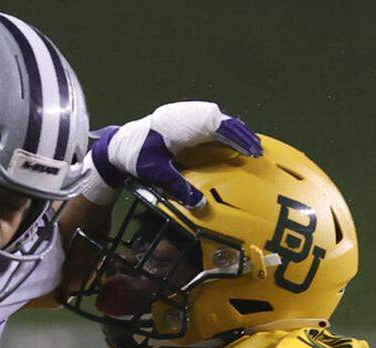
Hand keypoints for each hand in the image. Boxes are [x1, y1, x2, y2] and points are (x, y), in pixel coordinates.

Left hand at [85, 101, 262, 207]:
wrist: (117, 145)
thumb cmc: (136, 156)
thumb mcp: (156, 173)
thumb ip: (179, 187)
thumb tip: (200, 205)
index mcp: (183, 124)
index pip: (219, 126)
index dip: (239, 138)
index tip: (253, 151)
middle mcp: (186, 115)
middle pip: (222, 120)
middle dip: (242, 134)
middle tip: (258, 151)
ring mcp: (184, 115)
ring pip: (217, 119)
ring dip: (233, 131)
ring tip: (249, 147)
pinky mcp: (182, 119)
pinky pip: (208, 121)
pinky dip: (222, 131)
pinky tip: (229, 142)